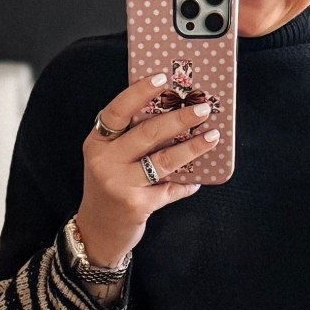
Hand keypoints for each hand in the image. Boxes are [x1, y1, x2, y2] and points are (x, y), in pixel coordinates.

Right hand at [73, 76, 220, 267]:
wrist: (97, 231)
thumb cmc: (108, 188)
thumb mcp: (107, 159)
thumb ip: (128, 139)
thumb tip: (171, 113)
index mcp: (97, 143)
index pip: (117, 111)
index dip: (140, 92)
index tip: (162, 77)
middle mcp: (105, 161)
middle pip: (147, 133)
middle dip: (179, 118)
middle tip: (202, 109)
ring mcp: (120, 184)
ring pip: (163, 160)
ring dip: (192, 147)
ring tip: (212, 136)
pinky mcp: (137, 205)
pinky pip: (170, 189)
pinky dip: (187, 184)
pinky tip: (199, 179)